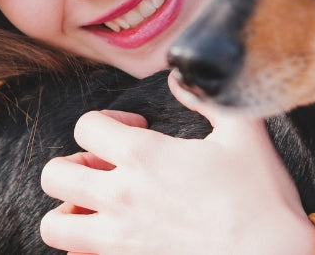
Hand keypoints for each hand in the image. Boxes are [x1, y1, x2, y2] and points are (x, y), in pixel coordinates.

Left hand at [39, 75, 314, 254]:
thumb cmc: (260, 198)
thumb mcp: (244, 131)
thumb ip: (206, 96)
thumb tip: (179, 76)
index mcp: (144, 156)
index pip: (85, 125)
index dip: (106, 120)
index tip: (135, 129)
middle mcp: (121, 197)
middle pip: (55, 173)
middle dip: (74, 163)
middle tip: (106, 166)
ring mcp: (119, 240)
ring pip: (53, 225)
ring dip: (69, 210)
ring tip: (98, 205)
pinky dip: (85, 248)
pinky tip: (113, 239)